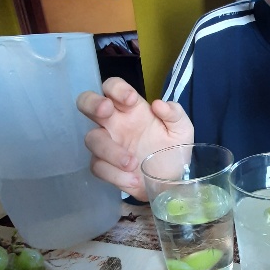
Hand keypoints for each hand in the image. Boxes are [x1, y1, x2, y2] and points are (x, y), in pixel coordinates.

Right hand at [76, 78, 193, 200]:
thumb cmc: (174, 151)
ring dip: (109, 150)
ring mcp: (108, 145)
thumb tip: (158, 104)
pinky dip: (115, 175)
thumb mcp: (182, 130)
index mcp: (132, 109)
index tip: (131, 100)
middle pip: (87, 103)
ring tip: (132, 163)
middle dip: (92, 103)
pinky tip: (133, 180)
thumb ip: (175, 114)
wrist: (172, 183)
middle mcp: (115, 123)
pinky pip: (98, 167)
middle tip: (105, 110)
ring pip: (92, 139)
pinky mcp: (105, 167)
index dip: (117, 89)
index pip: (113, 87)